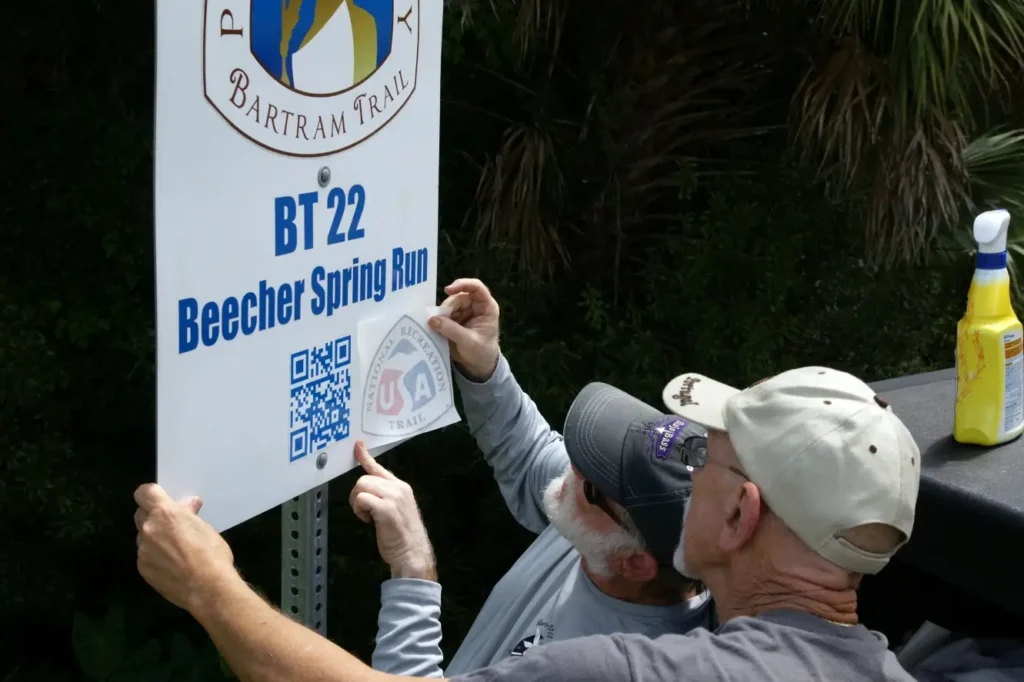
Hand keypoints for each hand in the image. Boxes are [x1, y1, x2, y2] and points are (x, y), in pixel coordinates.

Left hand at [134, 484, 236, 611]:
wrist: (207, 588)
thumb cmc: (212, 553)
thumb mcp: (204, 528)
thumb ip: (189, 516)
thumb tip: (187, 506)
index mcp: (165, 513)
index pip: (144, 492)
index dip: (151, 494)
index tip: (160, 499)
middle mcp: (149, 529)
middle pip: (140, 514)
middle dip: (153, 516)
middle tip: (171, 525)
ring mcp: (143, 551)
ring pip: (143, 537)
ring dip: (154, 538)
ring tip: (175, 550)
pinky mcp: (142, 569)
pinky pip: (145, 556)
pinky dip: (155, 556)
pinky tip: (172, 566)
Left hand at [349, 441, 436, 580]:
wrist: (413, 554)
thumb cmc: (402, 536)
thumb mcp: (397, 510)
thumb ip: (385, 497)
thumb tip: (367, 493)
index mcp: (401, 487)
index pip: (379, 468)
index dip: (366, 456)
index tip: (358, 445)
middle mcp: (398, 488)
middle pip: (364, 478)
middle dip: (358, 495)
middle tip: (364, 512)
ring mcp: (393, 496)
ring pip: (361, 486)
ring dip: (357, 503)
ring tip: (367, 517)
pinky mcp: (386, 508)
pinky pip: (361, 499)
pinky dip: (359, 511)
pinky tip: (369, 522)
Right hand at [429, 278, 499, 381]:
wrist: (478, 365)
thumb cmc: (481, 352)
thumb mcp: (469, 342)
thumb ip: (452, 330)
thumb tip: (432, 320)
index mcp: (486, 307)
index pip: (476, 288)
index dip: (463, 284)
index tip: (448, 290)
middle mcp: (474, 306)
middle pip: (458, 298)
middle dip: (447, 308)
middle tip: (438, 321)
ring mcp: (463, 312)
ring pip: (448, 306)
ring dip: (441, 315)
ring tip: (437, 328)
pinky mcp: (453, 319)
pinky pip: (443, 315)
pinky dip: (438, 320)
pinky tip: (434, 328)